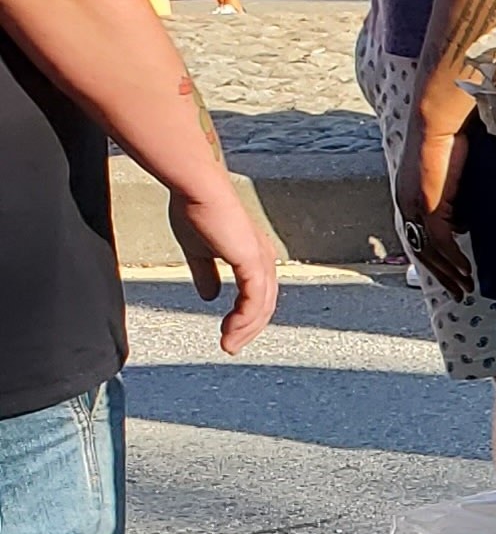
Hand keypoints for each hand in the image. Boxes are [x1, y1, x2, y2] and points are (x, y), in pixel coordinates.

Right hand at [166, 170, 278, 352]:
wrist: (196, 188)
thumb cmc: (195, 209)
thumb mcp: (198, 250)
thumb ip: (205, 273)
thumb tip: (209, 296)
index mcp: (253, 255)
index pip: (257, 294)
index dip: (246, 315)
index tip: (230, 332)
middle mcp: (262, 259)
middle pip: (263, 305)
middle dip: (248, 328)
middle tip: (231, 345)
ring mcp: (260, 261)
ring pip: (260, 307)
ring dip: (245, 329)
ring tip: (229, 345)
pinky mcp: (252, 263)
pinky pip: (253, 301)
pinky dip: (243, 320)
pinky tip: (231, 332)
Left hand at [395, 115, 474, 296]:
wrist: (440, 119)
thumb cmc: (451, 136)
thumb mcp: (455, 174)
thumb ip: (458, 197)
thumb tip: (466, 220)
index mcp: (411, 195)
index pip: (421, 235)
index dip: (437, 258)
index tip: (455, 273)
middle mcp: (407, 203)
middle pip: (422, 250)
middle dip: (442, 274)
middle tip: (459, 291)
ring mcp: (414, 205)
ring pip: (429, 251)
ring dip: (449, 273)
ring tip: (465, 288)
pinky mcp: (426, 204)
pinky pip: (439, 241)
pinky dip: (453, 259)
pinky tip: (465, 271)